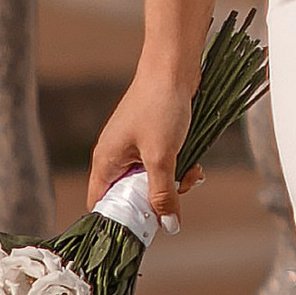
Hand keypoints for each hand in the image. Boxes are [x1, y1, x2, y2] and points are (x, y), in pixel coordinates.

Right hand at [86, 68, 203, 227]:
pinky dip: (179, 166)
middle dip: (158, 198)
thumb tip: (168, 225)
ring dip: (174, 182)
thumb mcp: (162, 157)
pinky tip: (195, 162)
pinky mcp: (153, 138)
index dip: (119, 219)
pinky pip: (164, 164)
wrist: (174, 67)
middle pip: (131, 195)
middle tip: (177, 191)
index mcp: (106, 161)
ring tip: (191, 171)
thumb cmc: (160, 106)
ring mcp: (134, 147)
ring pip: (152, 180)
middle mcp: (116, 155)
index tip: (144, 227)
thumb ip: (163, 194)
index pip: (100, 203)